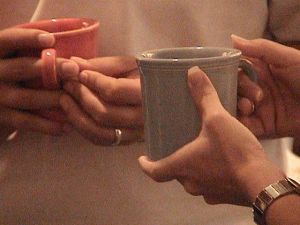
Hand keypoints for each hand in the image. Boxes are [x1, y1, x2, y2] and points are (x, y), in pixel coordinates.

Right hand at [0, 27, 76, 139]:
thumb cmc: (10, 72)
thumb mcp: (11, 57)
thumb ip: (28, 50)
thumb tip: (63, 43)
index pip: (8, 40)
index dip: (28, 38)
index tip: (50, 39)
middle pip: (22, 68)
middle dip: (50, 68)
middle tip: (73, 69)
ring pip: (27, 97)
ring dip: (52, 98)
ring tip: (75, 98)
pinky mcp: (2, 117)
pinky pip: (26, 121)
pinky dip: (47, 125)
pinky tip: (66, 126)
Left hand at [59, 56, 142, 144]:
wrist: (160, 97)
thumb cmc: (143, 76)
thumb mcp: (129, 65)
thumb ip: (102, 65)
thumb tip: (71, 64)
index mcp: (147, 94)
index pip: (114, 91)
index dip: (93, 82)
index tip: (81, 74)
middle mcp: (143, 119)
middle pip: (104, 113)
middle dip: (81, 97)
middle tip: (68, 84)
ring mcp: (135, 134)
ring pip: (99, 132)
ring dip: (76, 115)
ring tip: (65, 99)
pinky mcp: (127, 141)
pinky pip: (100, 140)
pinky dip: (82, 128)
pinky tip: (74, 114)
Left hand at [139, 66, 284, 205]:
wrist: (262, 182)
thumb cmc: (234, 152)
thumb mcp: (217, 119)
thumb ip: (204, 96)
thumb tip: (192, 72)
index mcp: (181, 166)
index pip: (154, 171)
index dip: (146, 164)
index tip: (142, 158)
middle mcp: (190, 183)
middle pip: (174, 172)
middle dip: (173, 160)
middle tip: (175, 145)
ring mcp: (207, 192)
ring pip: (192, 179)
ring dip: (192, 167)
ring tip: (196, 151)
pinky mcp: (222, 196)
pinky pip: (209, 184)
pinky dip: (209, 174)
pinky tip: (218, 162)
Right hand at [232, 35, 299, 142]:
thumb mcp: (288, 58)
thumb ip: (260, 48)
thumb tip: (232, 39)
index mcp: (260, 71)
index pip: (236, 70)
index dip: (230, 72)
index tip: (227, 74)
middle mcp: (256, 89)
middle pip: (234, 89)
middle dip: (240, 90)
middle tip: (256, 95)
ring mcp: (259, 108)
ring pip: (236, 107)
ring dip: (237, 107)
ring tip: (248, 108)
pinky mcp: (263, 126)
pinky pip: (246, 125)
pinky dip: (241, 125)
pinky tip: (243, 122)